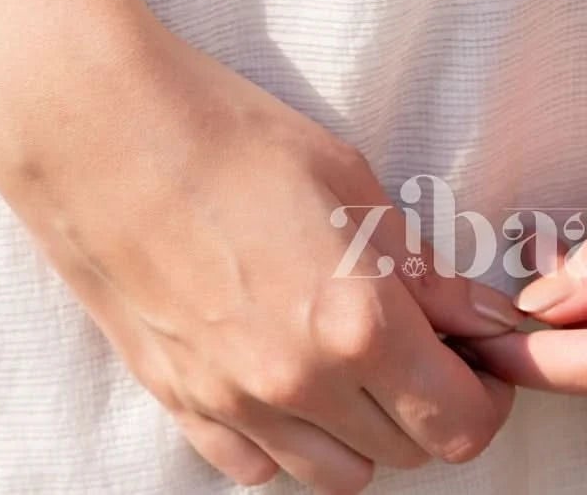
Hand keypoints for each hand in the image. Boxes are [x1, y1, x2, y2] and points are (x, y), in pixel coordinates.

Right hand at [0, 0, 517, 490]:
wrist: (102, 128)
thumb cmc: (224, 131)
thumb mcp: (347, 179)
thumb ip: (421, 268)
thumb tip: (483, 317)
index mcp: (357, 322)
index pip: (460, 422)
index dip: (484, 396)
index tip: (477, 360)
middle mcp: (301, 383)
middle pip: (406, 453)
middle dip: (429, 406)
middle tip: (419, 345)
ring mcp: (235, 401)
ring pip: (336, 475)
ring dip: (362, 433)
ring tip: (352, 362)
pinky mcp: (180, 401)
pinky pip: (256, 467)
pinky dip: (285, 441)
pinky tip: (283, 376)